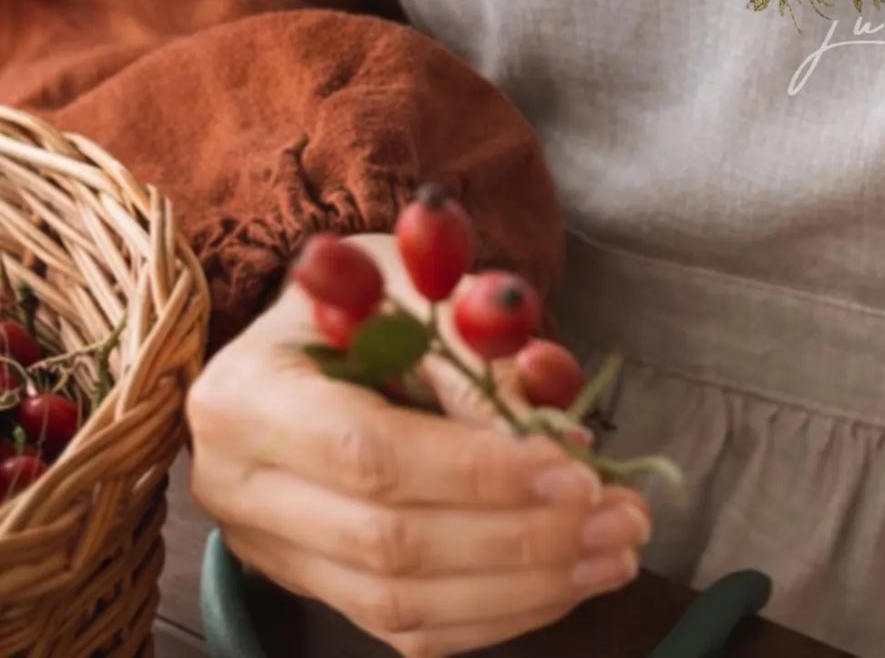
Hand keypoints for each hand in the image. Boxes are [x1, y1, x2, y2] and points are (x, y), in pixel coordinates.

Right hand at [188, 234, 649, 657]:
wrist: (309, 327)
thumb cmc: (369, 291)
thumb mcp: (415, 282)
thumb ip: (475, 349)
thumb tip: (561, 441)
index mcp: (251, 394)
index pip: (370, 453)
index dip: (480, 474)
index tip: (577, 472)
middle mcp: (243, 485)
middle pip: (389, 544)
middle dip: (522, 540)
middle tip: (621, 516)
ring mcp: (270, 549)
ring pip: (400, 604)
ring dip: (525, 588)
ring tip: (614, 550)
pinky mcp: (311, 585)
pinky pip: (406, 627)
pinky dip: (497, 612)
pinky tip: (568, 579)